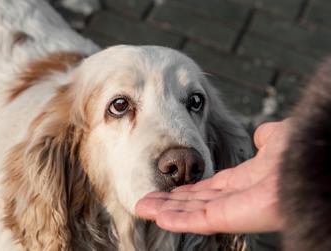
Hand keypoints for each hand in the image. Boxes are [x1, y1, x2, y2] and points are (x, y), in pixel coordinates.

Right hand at [135, 120, 290, 233]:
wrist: (311, 163)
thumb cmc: (302, 152)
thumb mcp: (279, 140)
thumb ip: (267, 138)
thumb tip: (260, 133)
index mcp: (245, 182)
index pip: (209, 189)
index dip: (188, 189)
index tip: (170, 187)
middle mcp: (235, 198)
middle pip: (194, 202)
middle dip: (169, 201)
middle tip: (145, 200)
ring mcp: (230, 209)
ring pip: (190, 213)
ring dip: (165, 210)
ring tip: (141, 206)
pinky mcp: (228, 217)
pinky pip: (197, 220)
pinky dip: (175, 219)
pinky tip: (156, 215)